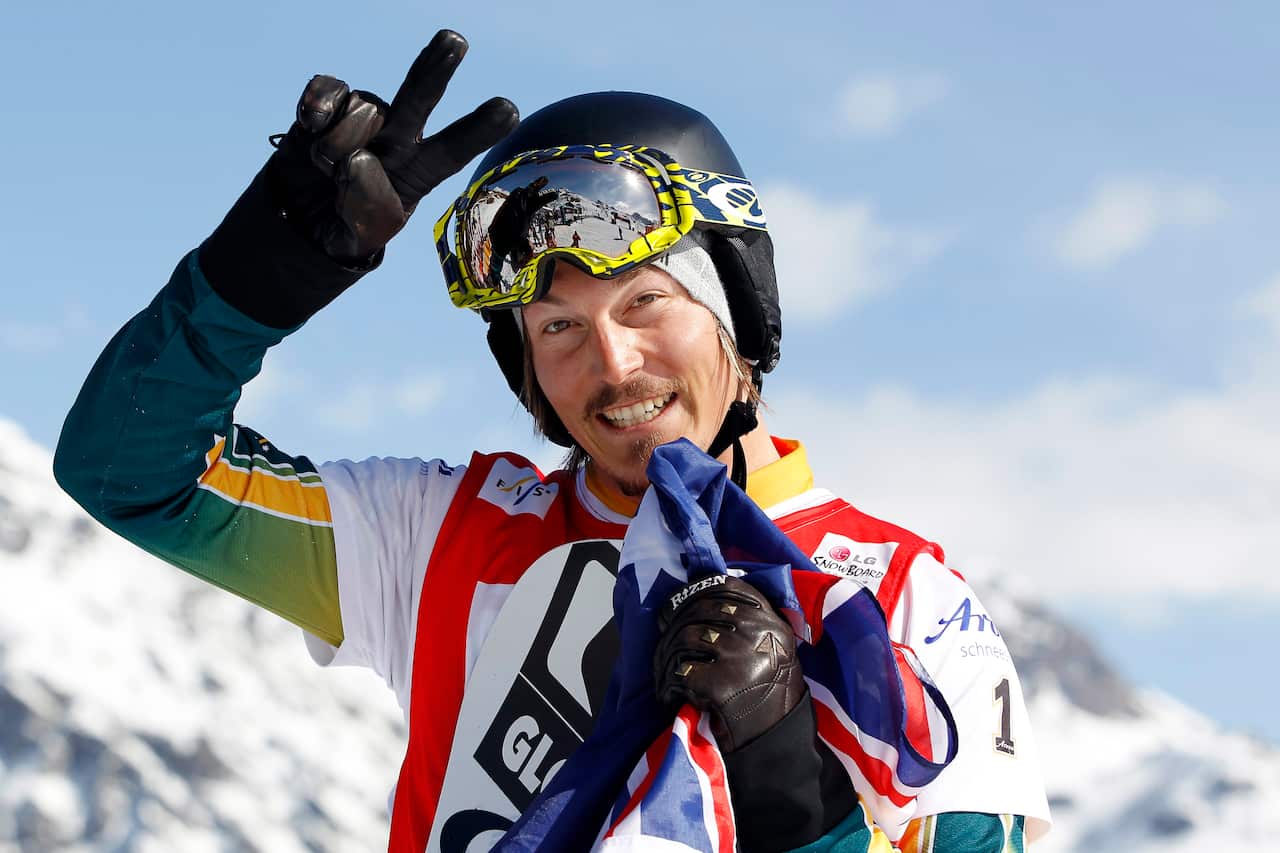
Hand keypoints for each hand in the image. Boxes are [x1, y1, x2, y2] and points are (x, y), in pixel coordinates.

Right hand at [268, 29, 517, 261]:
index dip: (478, 131)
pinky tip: (310, 123)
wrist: (299, 215)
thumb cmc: (343, 227)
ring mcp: (365, 116)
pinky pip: (330, 91)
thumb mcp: (359, 241)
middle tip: (456, 42)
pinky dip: (319, 104)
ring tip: (327, 171)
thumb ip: (365, 214)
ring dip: (338, 143)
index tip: (509, 109)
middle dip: (435, 72)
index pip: (452, 151)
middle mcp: (398, 136)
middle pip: (420, 99)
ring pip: (362, 110)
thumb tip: (359, 163)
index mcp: (419, 172)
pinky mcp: (328, 104)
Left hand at [653, 575, 806, 752]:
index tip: (675, 608)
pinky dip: (667, 685)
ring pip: (684, 639)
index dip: (693, 594)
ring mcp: (740, 657)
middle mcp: (758, 633)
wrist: (778, 744)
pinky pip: (678, 672)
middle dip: (672, 629)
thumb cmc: (769, 697)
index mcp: (770, 622)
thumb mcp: (772, 651)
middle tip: (664, 648)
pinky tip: (670, 696)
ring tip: (665, 675)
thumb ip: (748, 624)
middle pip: (698, 611)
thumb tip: (698, 600)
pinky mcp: (721, 685)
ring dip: (666, 659)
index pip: (726, 588)